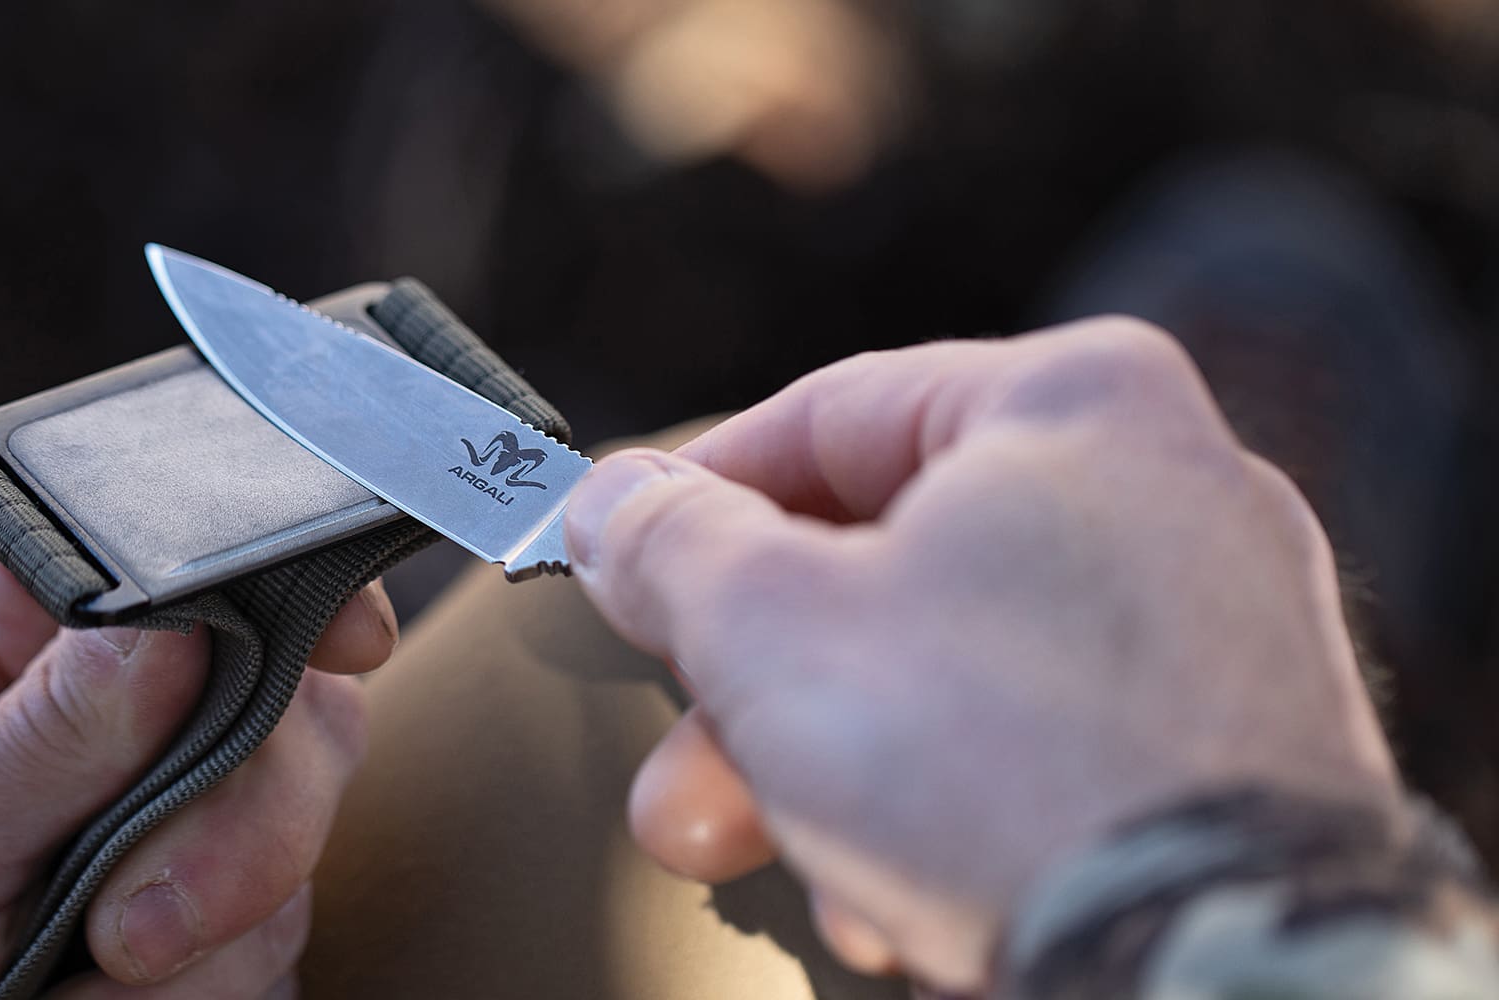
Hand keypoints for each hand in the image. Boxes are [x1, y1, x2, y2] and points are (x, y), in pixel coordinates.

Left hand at [0, 531, 398, 999]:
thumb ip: (34, 735)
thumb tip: (170, 625)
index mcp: (18, 624)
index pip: (162, 544)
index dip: (265, 568)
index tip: (336, 633)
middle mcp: (121, 700)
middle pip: (278, 679)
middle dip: (242, 802)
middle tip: (138, 917)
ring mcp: (181, 807)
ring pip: (298, 809)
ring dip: (217, 905)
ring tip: (93, 967)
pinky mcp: (218, 915)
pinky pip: (281, 928)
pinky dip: (209, 979)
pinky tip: (104, 995)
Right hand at [564, 318, 1401, 991]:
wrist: (1213, 965)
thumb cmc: (997, 769)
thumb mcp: (767, 627)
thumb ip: (668, 544)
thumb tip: (610, 505)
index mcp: (1072, 400)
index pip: (821, 417)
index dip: (690, 501)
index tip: (619, 569)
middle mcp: (1170, 486)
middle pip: (885, 566)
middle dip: (755, 694)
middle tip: (679, 781)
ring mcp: (1219, 620)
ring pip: (953, 670)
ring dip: (839, 775)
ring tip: (794, 865)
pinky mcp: (1239, 744)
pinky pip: (1043, 743)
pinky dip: (952, 809)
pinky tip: (902, 900)